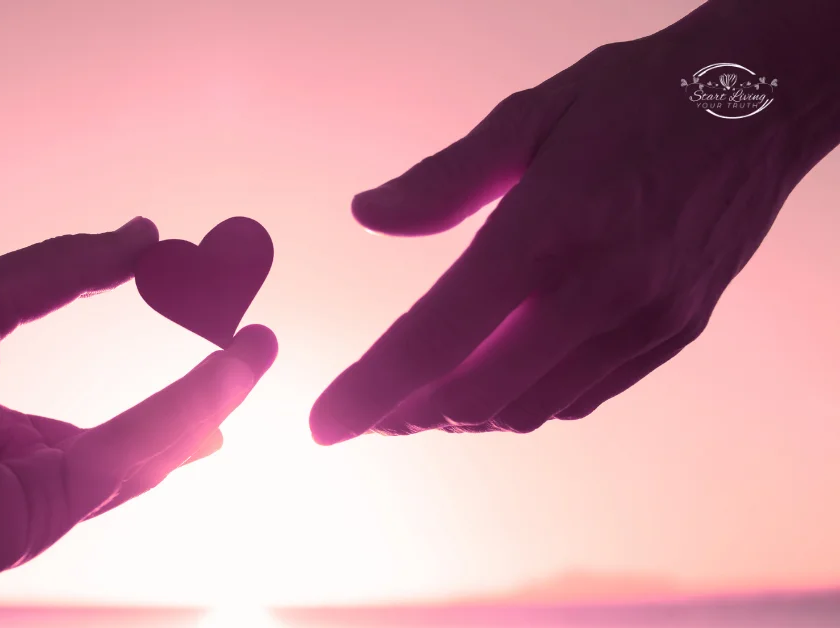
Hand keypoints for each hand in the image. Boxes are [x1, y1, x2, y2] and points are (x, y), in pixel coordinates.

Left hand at [311, 0, 839, 442]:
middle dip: (409, 412)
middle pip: (476, 395)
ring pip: (528, 408)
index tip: (325, 427)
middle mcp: (599, 287)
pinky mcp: (675, 331)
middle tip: (373, 408)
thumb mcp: (530, 114)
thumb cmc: (636, 97)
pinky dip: (524, 402)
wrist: (763, 101)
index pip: (436, 337)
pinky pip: (582, 396)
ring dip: (464, 413)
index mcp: (548, 226)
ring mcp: (645, 317)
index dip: (369, 391)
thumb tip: (368, 216)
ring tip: (424, 400)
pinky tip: (497, 381)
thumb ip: (443, 179)